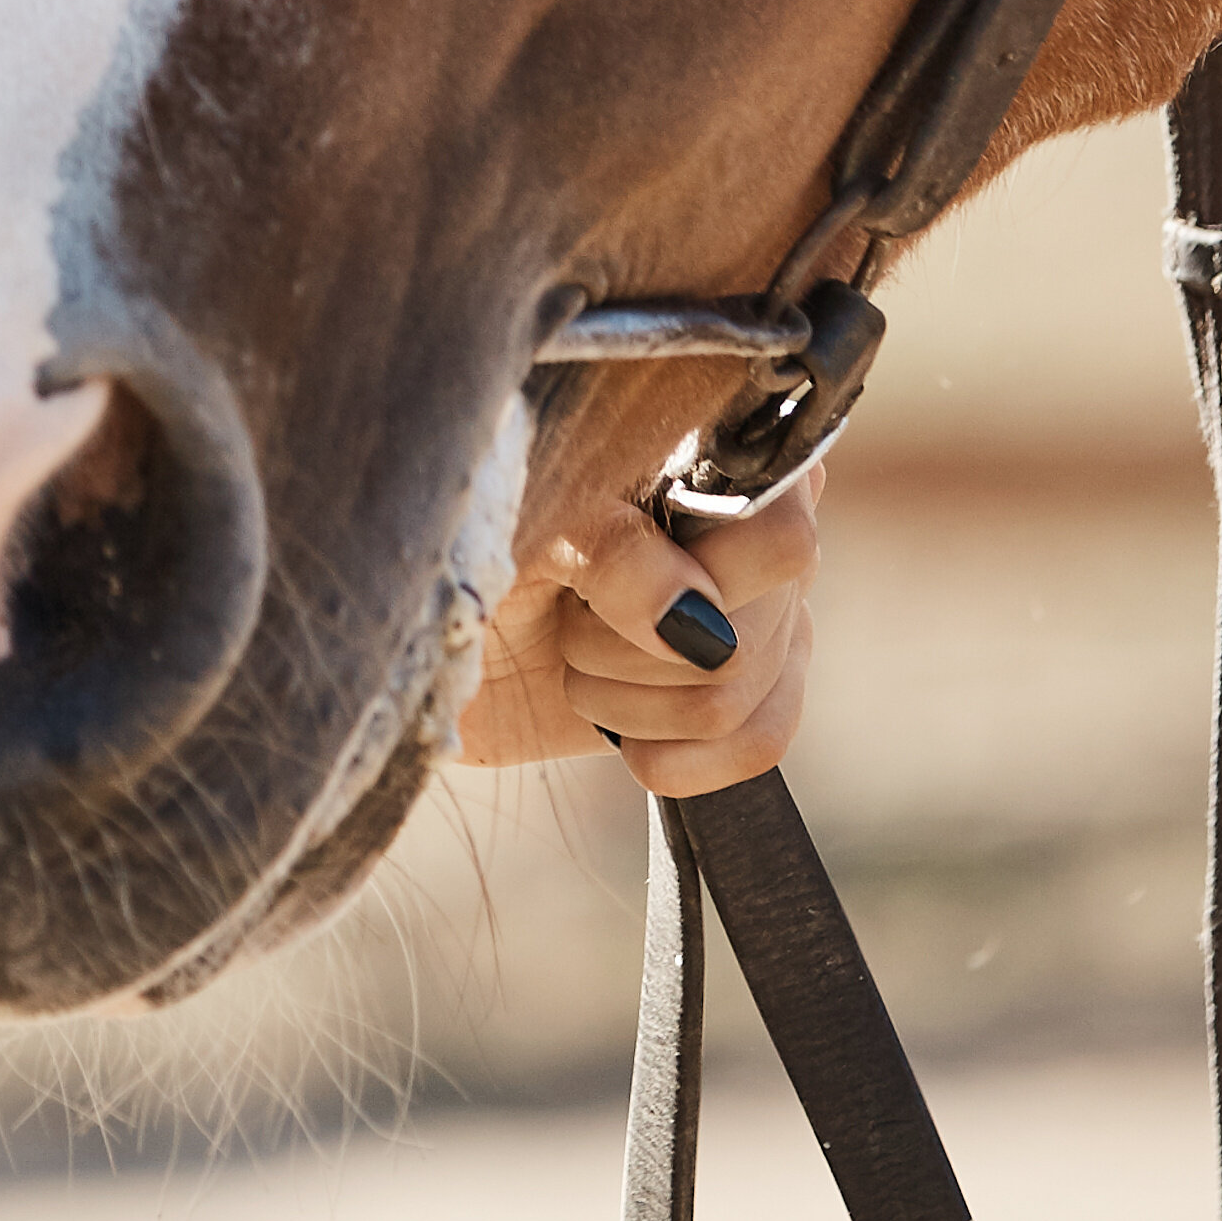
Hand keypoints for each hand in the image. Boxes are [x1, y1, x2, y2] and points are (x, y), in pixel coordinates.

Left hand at [455, 477, 818, 797]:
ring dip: (630, 700)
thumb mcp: (532, 527)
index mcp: (713, 465)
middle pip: (753, 640)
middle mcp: (753, 542)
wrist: (440, 638)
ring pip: (735, 703)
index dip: (703, 583)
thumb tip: (701, 625)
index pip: (781, 538)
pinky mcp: (741, 700)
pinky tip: (618, 727)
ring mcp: (758, 623)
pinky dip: (667, 755)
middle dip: (633, 650)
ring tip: (579, 657)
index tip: (605, 584)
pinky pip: (754, 748)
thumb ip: (616, 555)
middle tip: (571, 615)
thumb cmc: (481, 548)